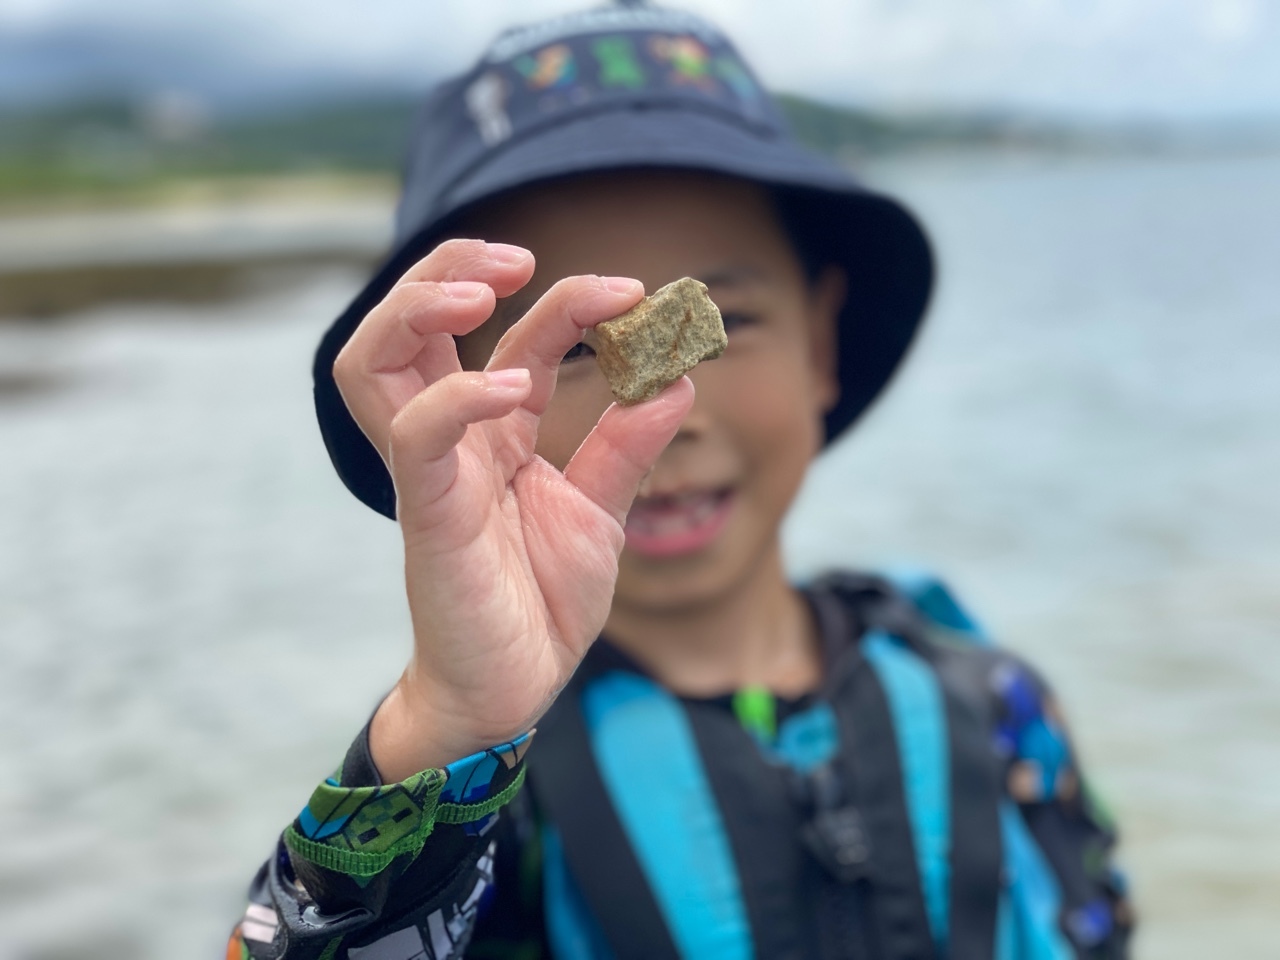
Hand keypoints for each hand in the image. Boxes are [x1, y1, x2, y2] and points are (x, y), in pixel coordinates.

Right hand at [333, 240, 693, 779]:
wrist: (514, 689)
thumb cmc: (543, 603)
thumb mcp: (601, 513)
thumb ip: (627, 446)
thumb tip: (678, 380)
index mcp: (495, 433)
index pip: (515, 336)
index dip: (568, 300)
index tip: (634, 294)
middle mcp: (452, 439)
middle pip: (410, 324)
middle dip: (453, 267)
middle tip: (521, 257)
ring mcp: (430, 473)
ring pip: (376, 361)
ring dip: (422, 306)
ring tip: (487, 290)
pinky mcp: (425, 515)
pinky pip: (414, 436)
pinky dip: (458, 395)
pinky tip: (515, 385)